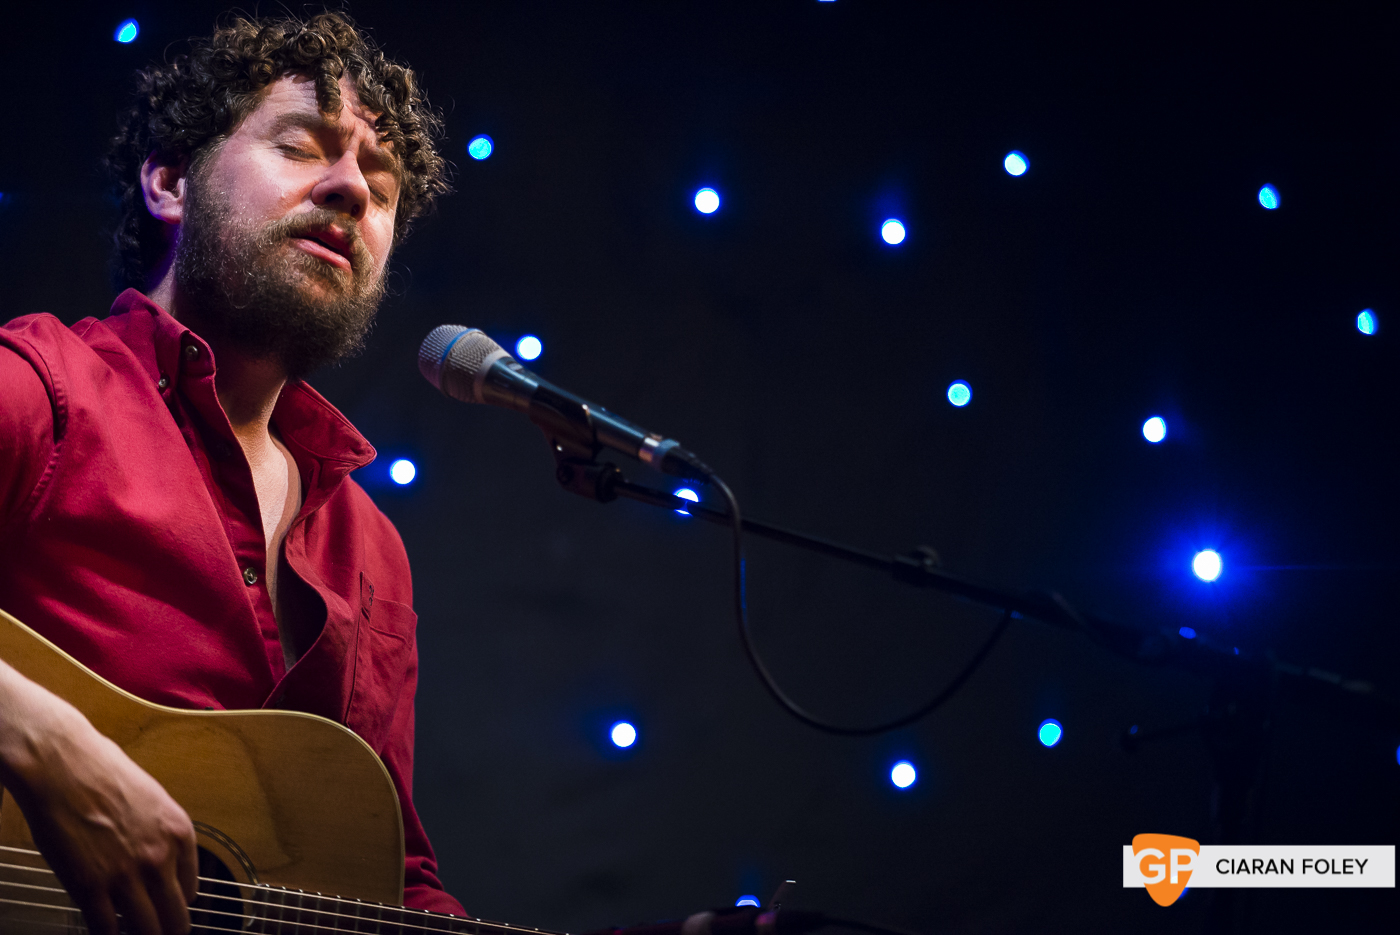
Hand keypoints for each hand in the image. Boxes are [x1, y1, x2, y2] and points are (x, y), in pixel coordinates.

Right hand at [0, 667, 196, 934]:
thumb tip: (159, 862)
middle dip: (169, 931)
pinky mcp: (91, 886)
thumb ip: (159, 835)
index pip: (191, 889)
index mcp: (180, 833)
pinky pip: (106, 928)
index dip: (177, 905)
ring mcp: (127, 874)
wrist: (64, 764)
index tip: (169, 912)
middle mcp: (161, 857)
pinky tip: (105, 934)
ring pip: (147, 929)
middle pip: (175, 917)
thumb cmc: (103, 773)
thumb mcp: (152, 801)